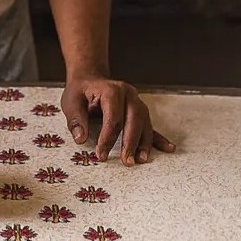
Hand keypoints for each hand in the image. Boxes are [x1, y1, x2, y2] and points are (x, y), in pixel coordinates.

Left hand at [61, 74, 175, 166]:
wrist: (90, 79)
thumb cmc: (80, 91)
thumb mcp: (71, 101)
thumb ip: (76, 119)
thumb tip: (80, 139)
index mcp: (111, 90)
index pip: (113, 117)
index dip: (108, 138)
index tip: (101, 155)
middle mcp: (128, 94)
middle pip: (134, 119)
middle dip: (131, 142)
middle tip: (127, 161)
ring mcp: (136, 101)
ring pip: (145, 122)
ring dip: (144, 142)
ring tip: (141, 160)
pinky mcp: (139, 111)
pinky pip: (150, 125)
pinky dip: (158, 138)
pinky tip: (169, 148)